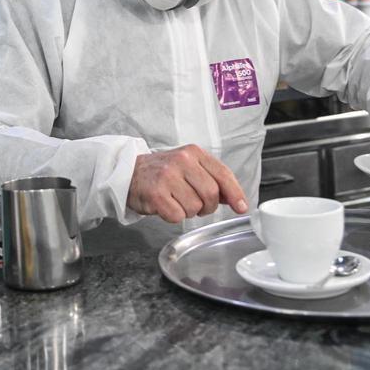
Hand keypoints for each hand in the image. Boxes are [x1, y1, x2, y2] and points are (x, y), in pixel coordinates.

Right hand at [127, 145, 248, 222]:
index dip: (235, 193)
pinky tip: (166, 206)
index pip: (223, 174)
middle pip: (211, 194)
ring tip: (176, 202)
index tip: (242, 206)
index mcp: (193, 153)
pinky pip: (177, 216)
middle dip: (208, 207)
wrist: (128, 173)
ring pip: (195, 207)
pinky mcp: (156, 194)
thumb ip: (211, 179)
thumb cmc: (161, 173)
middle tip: (197, 206)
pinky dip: (174, 216)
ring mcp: (168, 177)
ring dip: (189, 211)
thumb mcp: (188, 167)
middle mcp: (182, 161)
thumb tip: (234, 198)